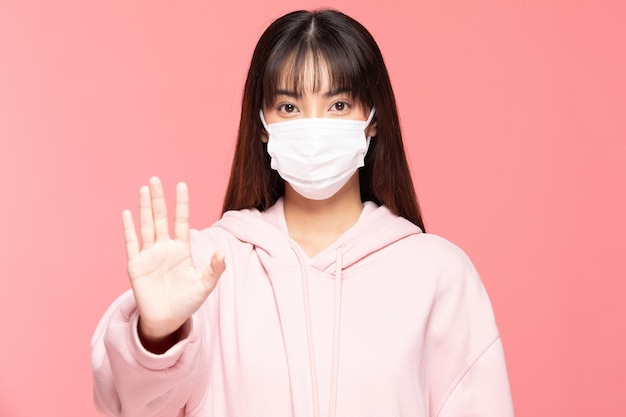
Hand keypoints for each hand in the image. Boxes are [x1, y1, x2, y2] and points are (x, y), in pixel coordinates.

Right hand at [122, 177, 224, 344]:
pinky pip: (132, 243)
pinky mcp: (136, 265)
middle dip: (158, 199)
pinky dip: (129, 229)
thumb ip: (214, 269)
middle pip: (161, 218)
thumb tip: (222, 253)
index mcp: (182, 249)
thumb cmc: (187, 302)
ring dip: (144, 208)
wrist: (167, 319)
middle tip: (155, 179)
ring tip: (143, 189)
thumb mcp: (205, 286)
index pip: (181, 221)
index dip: (181, 204)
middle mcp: (164, 248)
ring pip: (146, 226)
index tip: (181, 184)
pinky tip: (127, 213)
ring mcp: (149, 255)